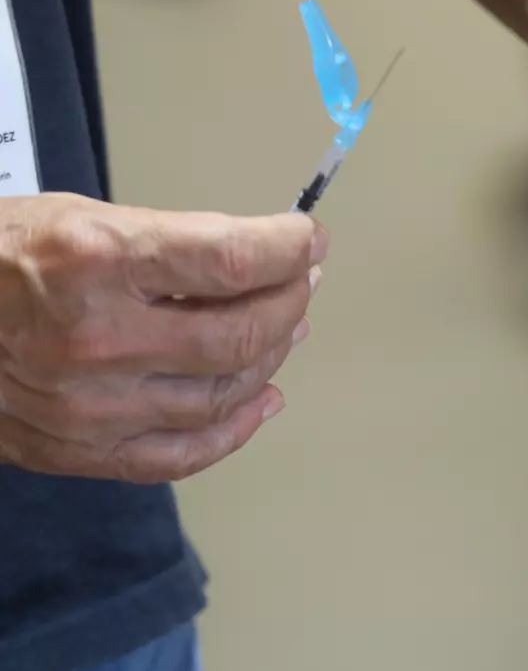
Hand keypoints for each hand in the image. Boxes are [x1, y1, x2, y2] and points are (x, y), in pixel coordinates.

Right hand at [0, 194, 325, 482]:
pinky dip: (236, 428)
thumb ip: (176, 243)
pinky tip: (261, 400)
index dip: (290, 248)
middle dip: (290, 301)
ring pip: (225, 392)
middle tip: (300, 282)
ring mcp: (88, 404)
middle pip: (243, 331)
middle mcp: (97, 337)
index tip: (307, 239)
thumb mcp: (83, 218)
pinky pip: (183, 453)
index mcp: (97, 258)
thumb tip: (268, 259)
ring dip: (271, 357)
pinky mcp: (77, 449)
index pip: (235, 259)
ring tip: (283, 329)